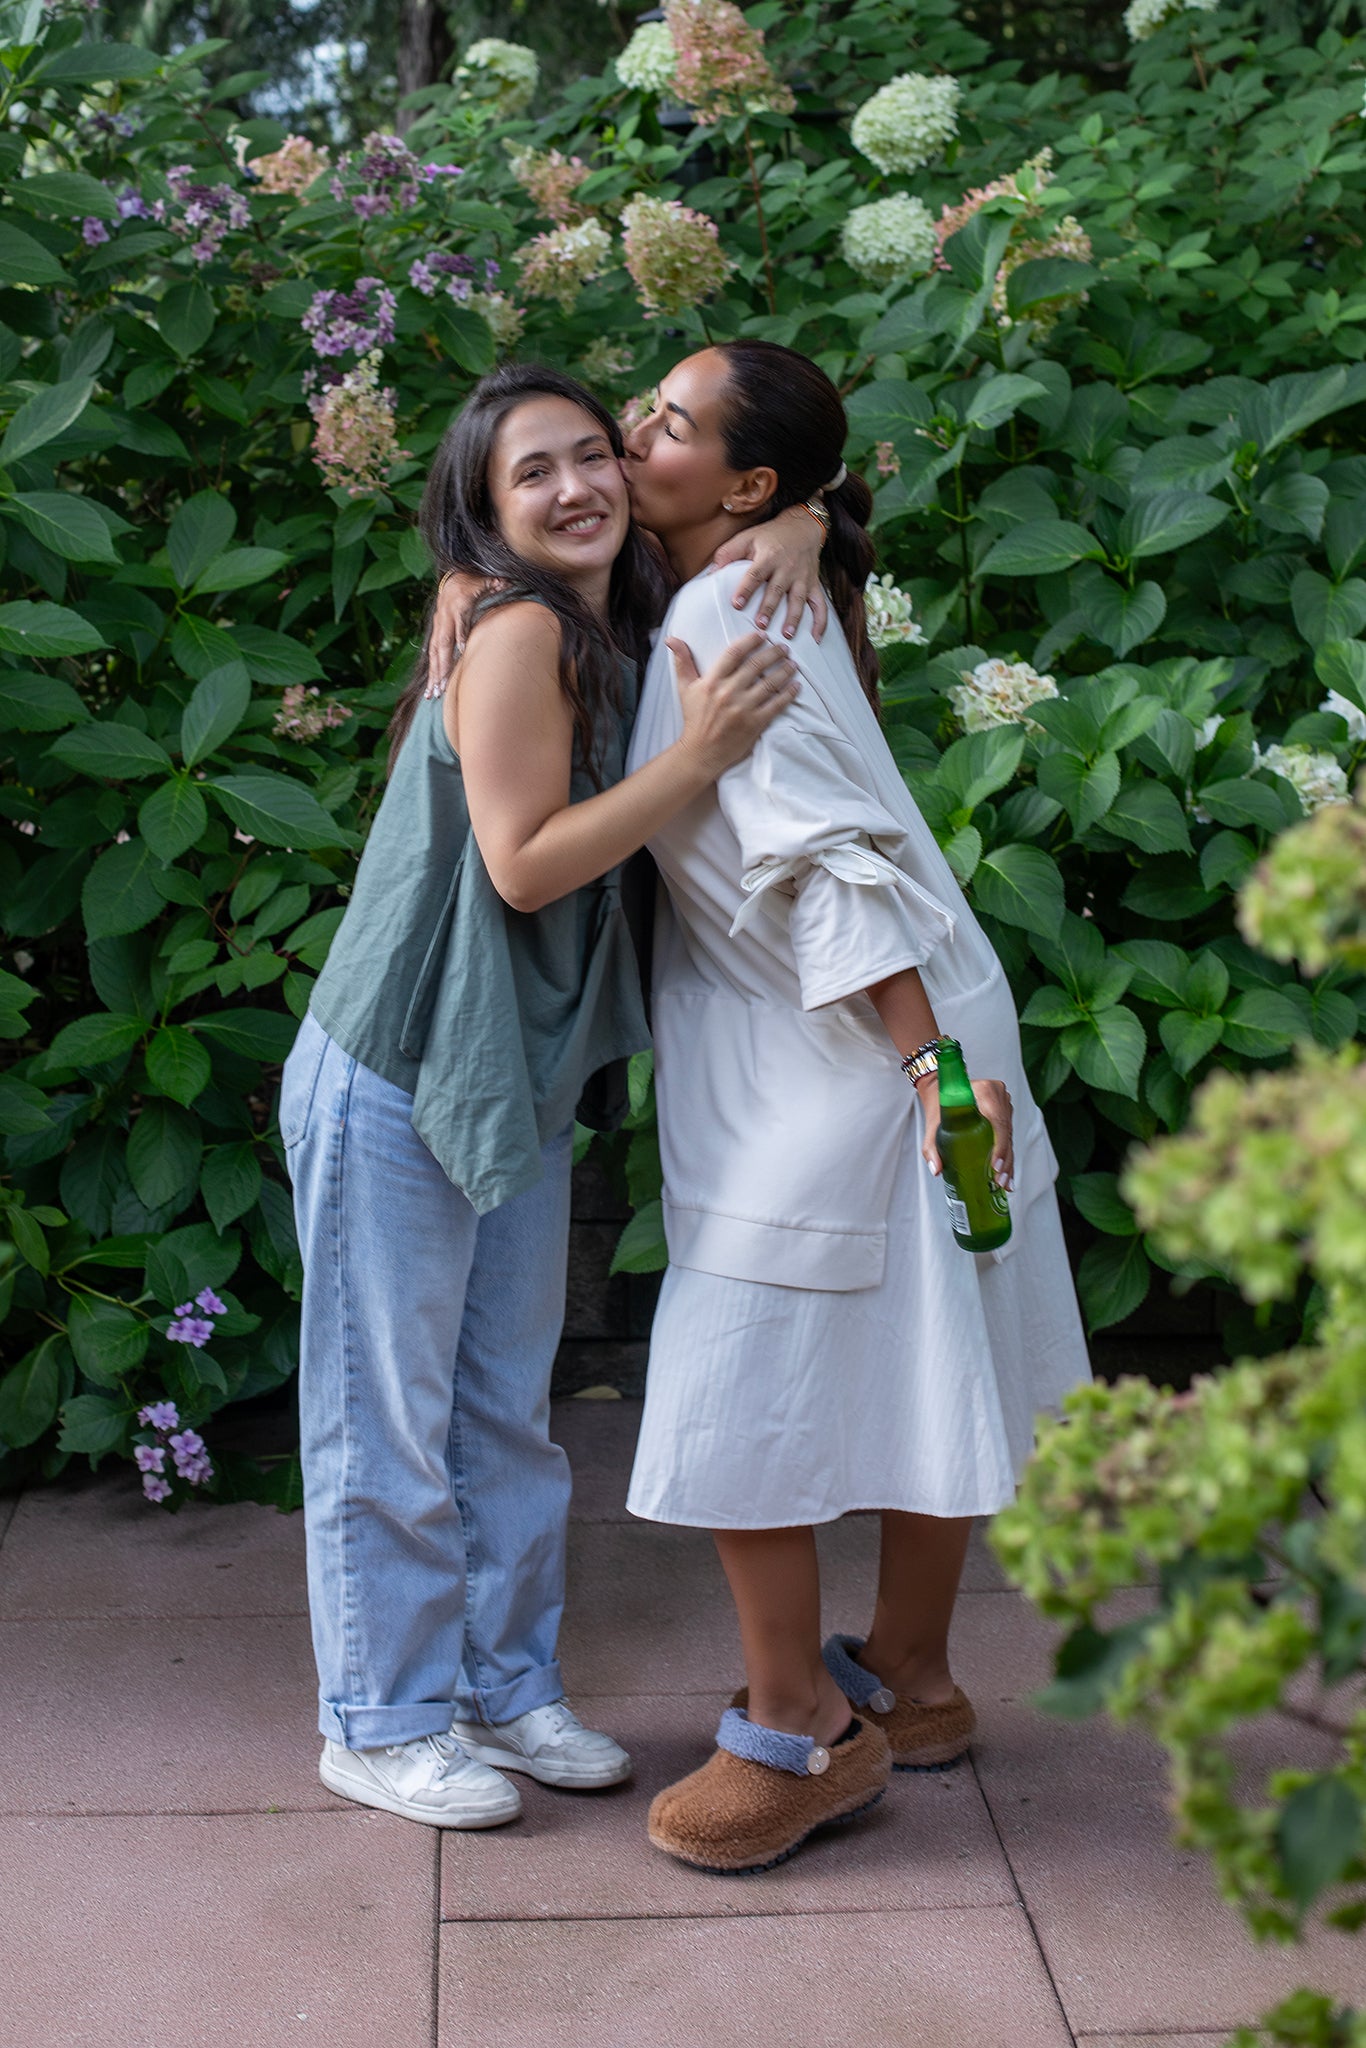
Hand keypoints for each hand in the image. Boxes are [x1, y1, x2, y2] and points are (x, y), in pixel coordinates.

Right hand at [425, 570, 502, 698]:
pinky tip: (431, 688)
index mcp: (458, 606)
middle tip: (441, 686)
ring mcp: (439, 627)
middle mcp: (445, 619)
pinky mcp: (436, 633)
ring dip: (433, 674)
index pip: (459, 624)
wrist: (453, 579)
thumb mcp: (484, 582)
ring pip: (433, 653)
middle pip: (442, 644)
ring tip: (432, 694)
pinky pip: (431, 654)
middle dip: (441, 666)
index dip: (460, 637)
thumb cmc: (472, 583)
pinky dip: (432, 671)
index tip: (462, 652)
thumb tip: (506, 582)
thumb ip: (494, 584)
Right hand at [667, 631, 798, 778]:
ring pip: (769, 683)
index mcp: (712, 682)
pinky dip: (788, 694)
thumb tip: (672, 639)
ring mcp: (743, 709)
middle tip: (784, 648)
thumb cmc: (694, 719)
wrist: (701, 753)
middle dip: (773, 653)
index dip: (750, 641)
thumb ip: (682, 661)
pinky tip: (796, 686)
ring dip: (784, 671)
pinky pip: (776, 705)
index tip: (762, 635)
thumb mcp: (685, 688)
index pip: (734, 653)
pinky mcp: (755, 724)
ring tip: (792, 664)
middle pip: (756, 665)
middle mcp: (728, 693)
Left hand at [711, 504, 828, 642]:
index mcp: (769, 556)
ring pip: (798, 600)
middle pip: (777, 590)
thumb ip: (728, 553)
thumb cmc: (771, 535)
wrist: (803, 526)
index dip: (746, 589)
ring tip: (787, 635)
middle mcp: (787, 567)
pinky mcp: (814, 585)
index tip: (736, 604)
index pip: (755, 574)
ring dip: (794, 618)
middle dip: (769, 608)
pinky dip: (820, 622)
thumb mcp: (747, 537)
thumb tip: (711, 573)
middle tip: (760, 625)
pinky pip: (820, 605)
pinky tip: (815, 639)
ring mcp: (803, 577)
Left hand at [915, 1075, 1013, 1189]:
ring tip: (1003, 1182)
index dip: (999, 1145)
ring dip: (1007, 1160)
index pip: (997, 1121)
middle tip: (999, 1180)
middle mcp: (997, 1095)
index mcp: (984, 1091)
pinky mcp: (1004, 1111)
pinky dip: (1006, 1154)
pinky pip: (1008, 1134)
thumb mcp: (932, 1124)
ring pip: (1009, 1135)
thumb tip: (937, 1169)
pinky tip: (1006, 1173)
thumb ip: (931, 1146)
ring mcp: (1003, 1102)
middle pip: (1006, 1132)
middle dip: (1004, 1159)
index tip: (995, 1165)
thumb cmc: (939, 1102)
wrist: (941, 1089)